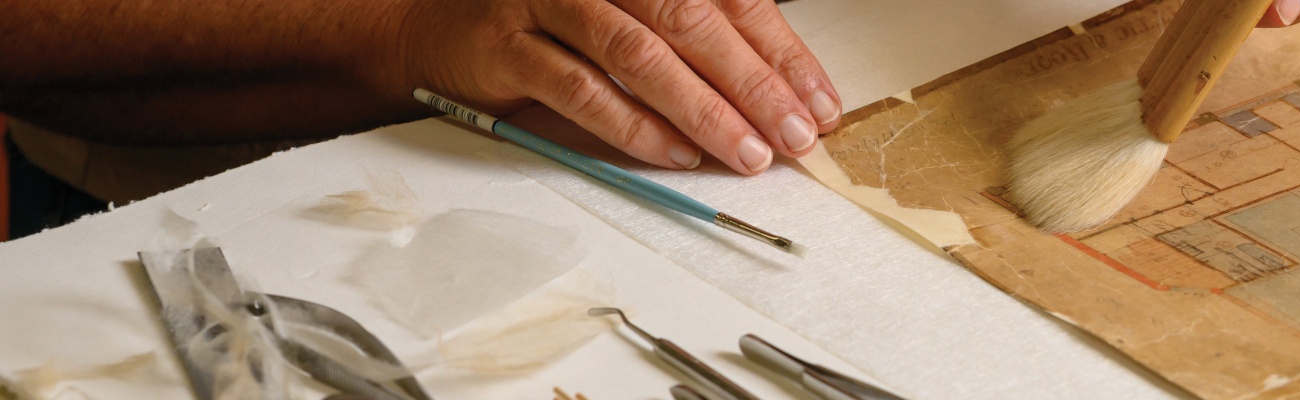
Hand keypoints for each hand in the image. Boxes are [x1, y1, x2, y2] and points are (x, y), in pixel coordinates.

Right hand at [387, 0, 841, 174]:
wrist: (438, 26)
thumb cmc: (553, 24)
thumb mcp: (634, 18)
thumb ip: (697, 42)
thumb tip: (780, 95)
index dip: (782, 52)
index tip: (818, 103)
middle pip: (692, 20)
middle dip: (754, 83)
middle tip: (793, 134)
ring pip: (640, 55)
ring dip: (702, 109)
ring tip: (745, 152)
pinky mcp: (507, 42)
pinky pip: (582, 88)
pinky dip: (634, 127)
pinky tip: (676, 154)